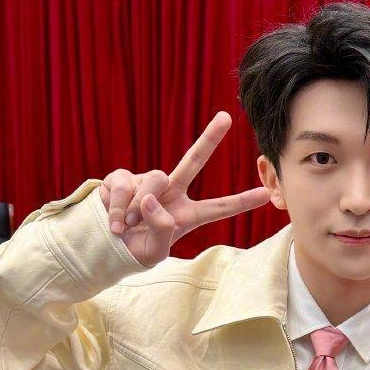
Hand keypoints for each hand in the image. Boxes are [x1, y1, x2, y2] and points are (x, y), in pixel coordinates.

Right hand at [98, 112, 271, 267]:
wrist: (104, 247)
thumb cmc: (135, 251)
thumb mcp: (155, 253)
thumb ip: (162, 230)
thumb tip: (152, 199)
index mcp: (186, 214)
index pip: (218, 208)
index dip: (241, 202)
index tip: (266, 193)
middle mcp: (170, 192)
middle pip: (192, 161)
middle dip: (209, 138)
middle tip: (226, 117)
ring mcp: (147, 182)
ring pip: (153, 180)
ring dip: (138, 208)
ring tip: (127, 226)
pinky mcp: (122, 178)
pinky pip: (123, 186)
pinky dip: (117, 207)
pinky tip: (114, 221)